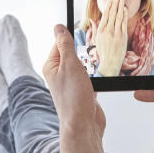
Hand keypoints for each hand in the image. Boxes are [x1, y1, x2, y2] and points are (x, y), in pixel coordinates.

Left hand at [43, 24, 106, 138]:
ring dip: (91, 65)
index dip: (72, 37)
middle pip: (73, 54)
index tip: (85, 31)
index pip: (60, 43)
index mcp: (51, 66)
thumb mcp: (70, 65)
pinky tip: (102, 76)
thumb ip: (65, 45)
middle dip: (84, 51)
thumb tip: (58, 27)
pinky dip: (96, 75)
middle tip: (94, 49)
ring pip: (83, 66)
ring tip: (97, 66)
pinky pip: (90, 77)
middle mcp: (59, 75)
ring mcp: (71, 84)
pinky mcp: (83, 92)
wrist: (83, 126)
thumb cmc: (74, 98)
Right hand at [95, 0, 127, 75]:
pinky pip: (123, 23)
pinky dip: (124, 15)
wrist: (110, 63)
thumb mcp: (96, 40)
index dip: (108, 5)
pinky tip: (125, 8)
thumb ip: (95, 28)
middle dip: (115, 2)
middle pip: (112, 13)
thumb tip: (92, 20)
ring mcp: (116, 33)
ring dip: (120, 6)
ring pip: (118, 16)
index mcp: (101, 31)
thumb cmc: (103, 52)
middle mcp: (108, 31)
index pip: (105, 15)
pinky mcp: (122, 36)